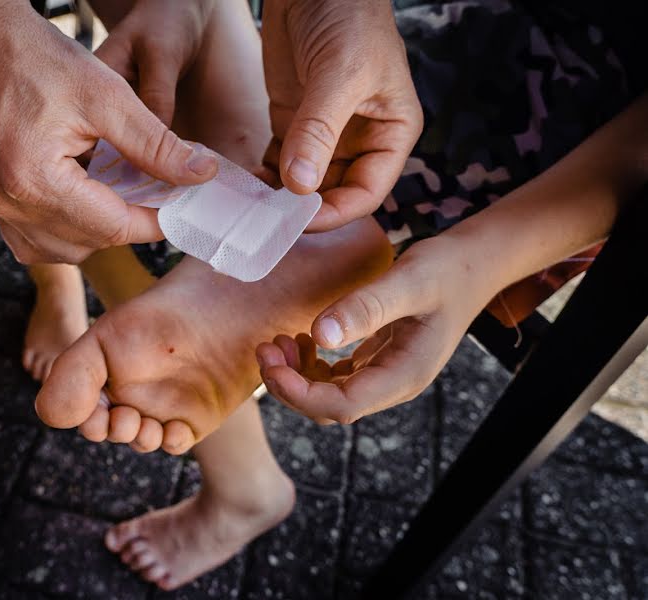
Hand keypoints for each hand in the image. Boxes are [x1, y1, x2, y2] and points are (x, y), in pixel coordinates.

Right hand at [0, 2, 217, 263]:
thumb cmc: (39, 59)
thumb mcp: (108, 96)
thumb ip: (156, 144)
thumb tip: (201, 174)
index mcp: (35, 180)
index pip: (113, 227)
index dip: (155, 221)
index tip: (181, 205)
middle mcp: (9, 203)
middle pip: (90, 244)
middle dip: (128, 224)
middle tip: (154, 194)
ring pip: (63, 251)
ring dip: (97, 232)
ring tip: (118, 194)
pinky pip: (35, 241)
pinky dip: (66, 231)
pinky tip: (85, 201)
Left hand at [255, 237, 493, 423]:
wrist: (474, 264)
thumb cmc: (447, 270)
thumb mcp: (408, 281)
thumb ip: (366, 308)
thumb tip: (320, 336)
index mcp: (404, 375)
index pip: (342, 405)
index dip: (299, 393)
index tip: (270, 364)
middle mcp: (395, 385)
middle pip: (330, 409)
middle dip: (291, 385)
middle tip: (265, 348)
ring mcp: (387, 377)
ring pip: (330, 397)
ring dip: (297, 377)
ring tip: (276, 341)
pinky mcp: (379, 363)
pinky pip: (337, 380)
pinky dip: (312, 367)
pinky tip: (301, 340)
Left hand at [261, 0, 422, 230]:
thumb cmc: (349, 16)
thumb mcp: (339, 73)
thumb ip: (319, 129)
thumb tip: (301, 185)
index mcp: (391, 134)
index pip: (367, 192)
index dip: (335, 213)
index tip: (298, 222)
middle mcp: (361, 141)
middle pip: (333, 194)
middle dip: (303, 210)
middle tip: (265, 221)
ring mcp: (324, 135)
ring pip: (304, 184)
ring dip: (279, 198)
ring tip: (249, 208)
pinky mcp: (293, 124)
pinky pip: (279, 163)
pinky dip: (263, 177)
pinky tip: (242, 186)